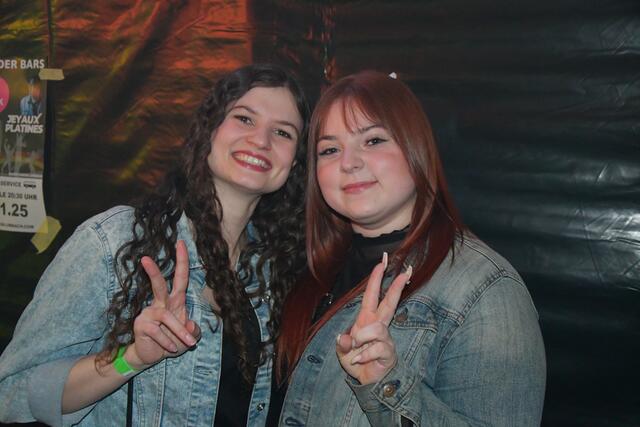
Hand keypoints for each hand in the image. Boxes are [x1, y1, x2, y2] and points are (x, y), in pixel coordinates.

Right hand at [127, 240, 200, 368]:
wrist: (152, 356)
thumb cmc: (172, 341)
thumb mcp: (189, 337)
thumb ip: (194, 331)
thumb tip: (191, 325)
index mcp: (174, 301)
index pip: (180, 278)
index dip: (182, 261)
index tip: (181, 243)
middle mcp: (160, 304)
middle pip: (158, 285)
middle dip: (153, 272)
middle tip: (144, 258)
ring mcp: (149, 313)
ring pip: (167, 318)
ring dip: (180, 332)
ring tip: (188, 343)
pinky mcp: (141, 325)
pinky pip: (158, 332)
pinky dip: (169, 342)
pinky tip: (172, 349)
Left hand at [336, 253, 410, 384]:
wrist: (365, 381)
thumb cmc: (356, 360)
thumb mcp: (342, 351)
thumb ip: (342, 343)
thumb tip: (345, 337)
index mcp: (366, 319)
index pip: (373, 294)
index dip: (377, 278)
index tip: (383, 262)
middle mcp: (378, 325)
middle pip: (390, 301)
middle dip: (397, 285)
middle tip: (406, 270)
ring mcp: (385, 338)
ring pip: (377, 328)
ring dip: (363, 337)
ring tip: (356, 347)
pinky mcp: (388, 352)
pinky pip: (377, 348)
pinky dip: (364, 355)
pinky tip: (358, 360)